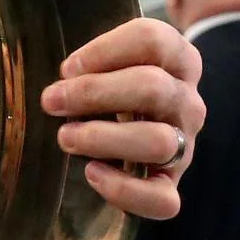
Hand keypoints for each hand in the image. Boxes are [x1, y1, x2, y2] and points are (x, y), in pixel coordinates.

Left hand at [41, 18, 204, 218]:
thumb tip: (64, 76)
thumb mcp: (109, 58)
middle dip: (94, 93)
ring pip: (159, 141)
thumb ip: (90, 58)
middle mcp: (187, 100)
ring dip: (105, 138)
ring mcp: (185, 144)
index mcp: (178, 58)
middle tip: (52, 101)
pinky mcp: (172, 182)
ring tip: (66, 137)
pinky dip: (126, 190)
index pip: (152, 40)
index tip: (67, 67)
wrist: (136, 122)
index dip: (104, 50)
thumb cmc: (112, 81)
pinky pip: (163, 199)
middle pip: (152, 87)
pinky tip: (93, 174)